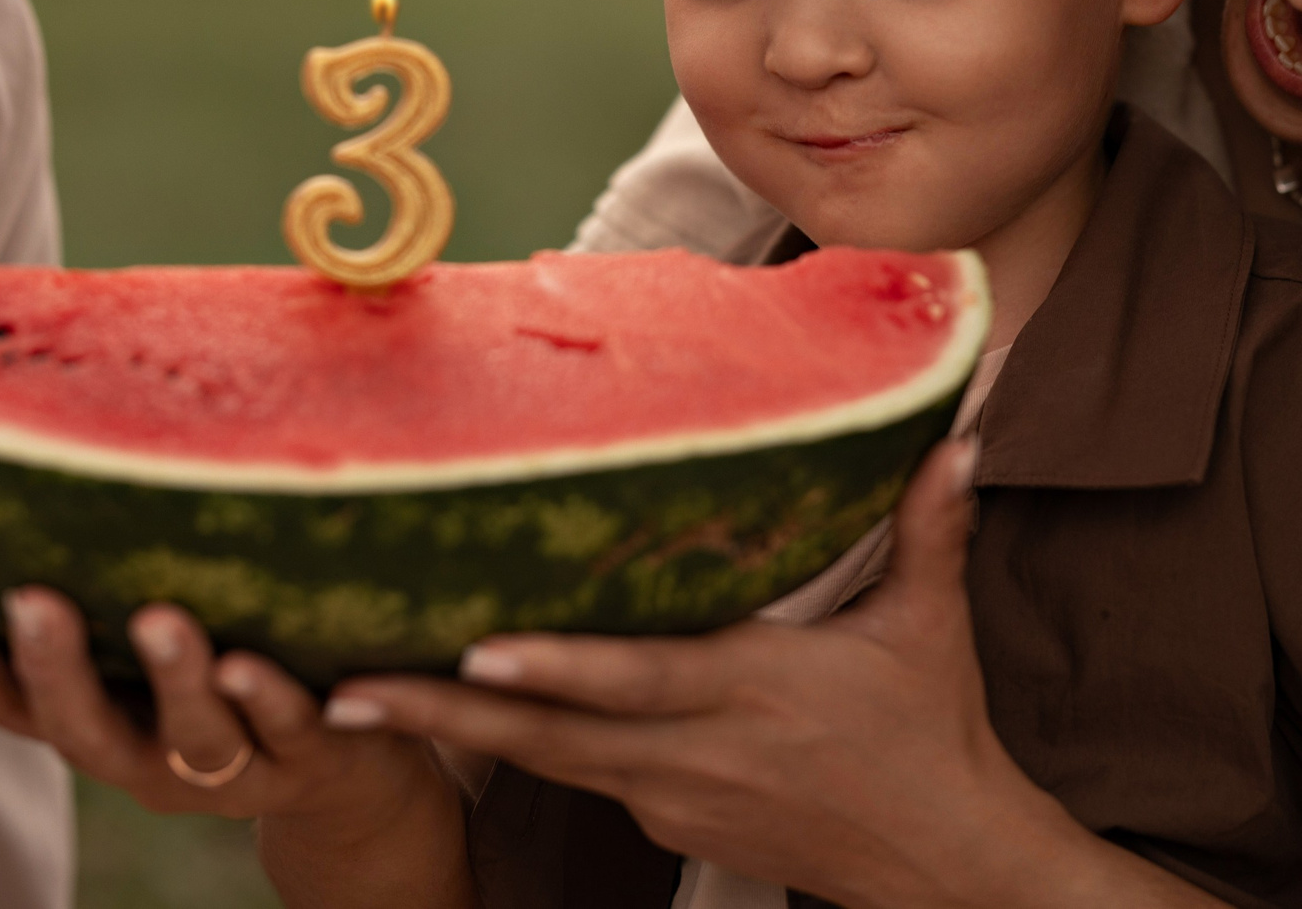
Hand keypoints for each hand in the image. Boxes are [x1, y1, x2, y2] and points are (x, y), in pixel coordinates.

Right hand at [0, 590, 474, 907]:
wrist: (346, 784)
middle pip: (88, 733)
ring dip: (176, 679)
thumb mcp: (119, 694)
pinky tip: (255, 661)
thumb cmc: (219, 712)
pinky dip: (273, 698)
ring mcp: (235, 766)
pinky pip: (290, 729)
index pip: (10, 705)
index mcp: (103, 730)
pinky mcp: (313, 752)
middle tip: (33, 602)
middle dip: (56, 671)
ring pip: (196, 734)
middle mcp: (155, 761)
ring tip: (159, 619)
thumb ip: (26, 674)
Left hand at [327, 440, 1200, 908]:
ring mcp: (674, 796)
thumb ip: (930, 527)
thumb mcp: (932, 630)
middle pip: (553, 737)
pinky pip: (574, 780)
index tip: (475, 653)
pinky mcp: (667, 820)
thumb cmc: (933, 736)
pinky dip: (507, 752)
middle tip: (345, 692)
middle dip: (444, 715)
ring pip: (546, 763)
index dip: (556, 672)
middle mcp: (697, 751)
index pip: (638, 682)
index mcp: (755, 692)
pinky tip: (447, 721)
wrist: (943, 866)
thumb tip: (957, 436)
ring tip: (354, 703)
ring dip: (452, 736)